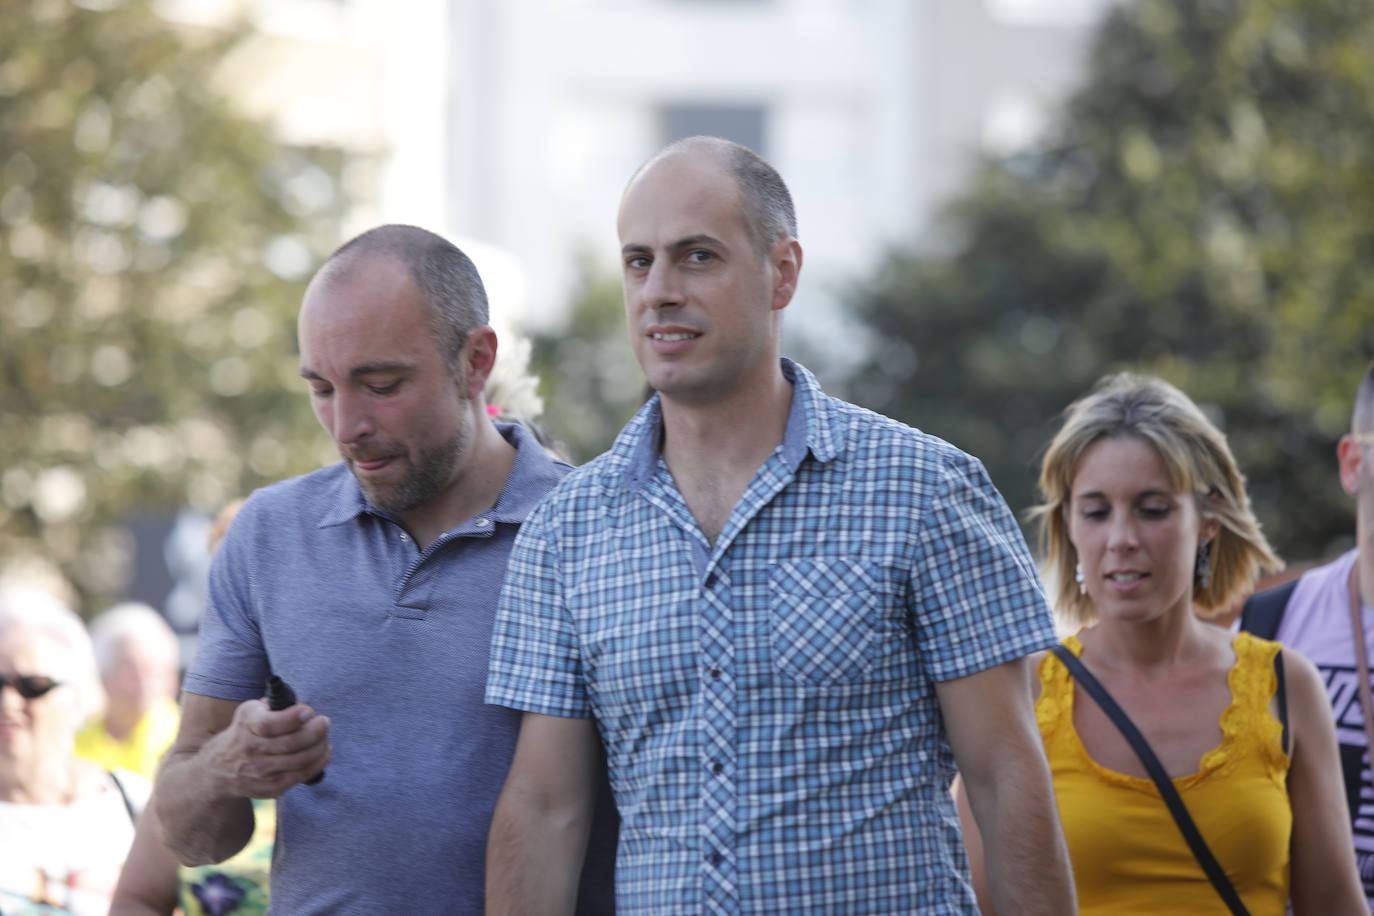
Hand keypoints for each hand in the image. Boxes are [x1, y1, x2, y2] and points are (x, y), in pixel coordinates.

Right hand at [202, 698, 330, 797]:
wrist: (217, 770)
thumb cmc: (244, 733)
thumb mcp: (251, 712)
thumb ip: (276, 706)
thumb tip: (305, 710)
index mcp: (245, 725)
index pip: (269, 724)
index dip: (293, 718)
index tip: (309, 711)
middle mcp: (250, 750)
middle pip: (291, 744)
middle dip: (315, 731)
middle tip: (324, 722)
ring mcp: (259, 772)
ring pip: (300, 761)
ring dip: (320, 747)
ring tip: (325, 737)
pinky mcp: (270, 788)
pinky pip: (302, 775)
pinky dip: (319, 762)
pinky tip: (323, 752)